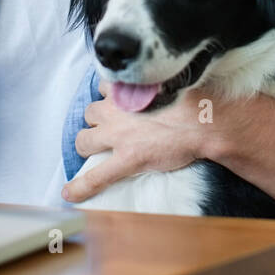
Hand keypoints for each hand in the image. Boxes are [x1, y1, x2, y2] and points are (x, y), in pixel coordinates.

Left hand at [60, 78, 215, 202]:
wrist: (204, 122)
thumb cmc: (194, 100)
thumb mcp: (169, 81)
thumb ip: (153, 83)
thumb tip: (159, 81)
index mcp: (128, 90)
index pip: (106, 86)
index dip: (109, 96)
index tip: (114, 100)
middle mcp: (117, 110)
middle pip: (90, 112)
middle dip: (96, 120)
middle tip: (109, 129)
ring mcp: (119, 136)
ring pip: (84, 139)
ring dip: (89, 143)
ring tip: (98, 151)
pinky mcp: (127, 159)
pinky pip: (95, 176)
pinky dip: (81, 186)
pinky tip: (70, 193)